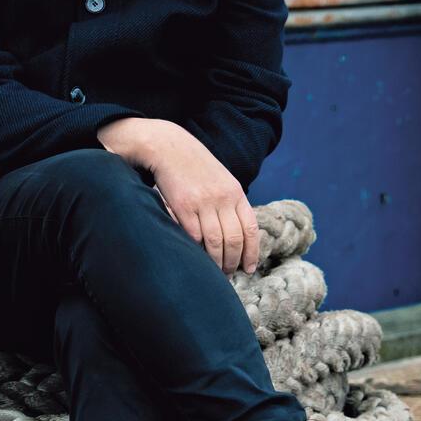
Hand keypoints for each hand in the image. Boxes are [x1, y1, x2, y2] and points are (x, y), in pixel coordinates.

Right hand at [98, 117, 259, 274]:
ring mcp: (203, 202)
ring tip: (214, 270)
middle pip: (234, 239)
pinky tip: (197, 256)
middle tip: (228, 273)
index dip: (252, 252)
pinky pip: (194, 236)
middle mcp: (223, 198)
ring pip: (215, 242)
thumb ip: (230, 202)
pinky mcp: (183, 206)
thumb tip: (239, 234)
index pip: (250, 228)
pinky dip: (197, 250)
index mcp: (235, 192)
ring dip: (216, 262)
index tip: (249, 268)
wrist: (168, 147)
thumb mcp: (220, 179)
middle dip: (233, 261)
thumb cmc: (194, 166)